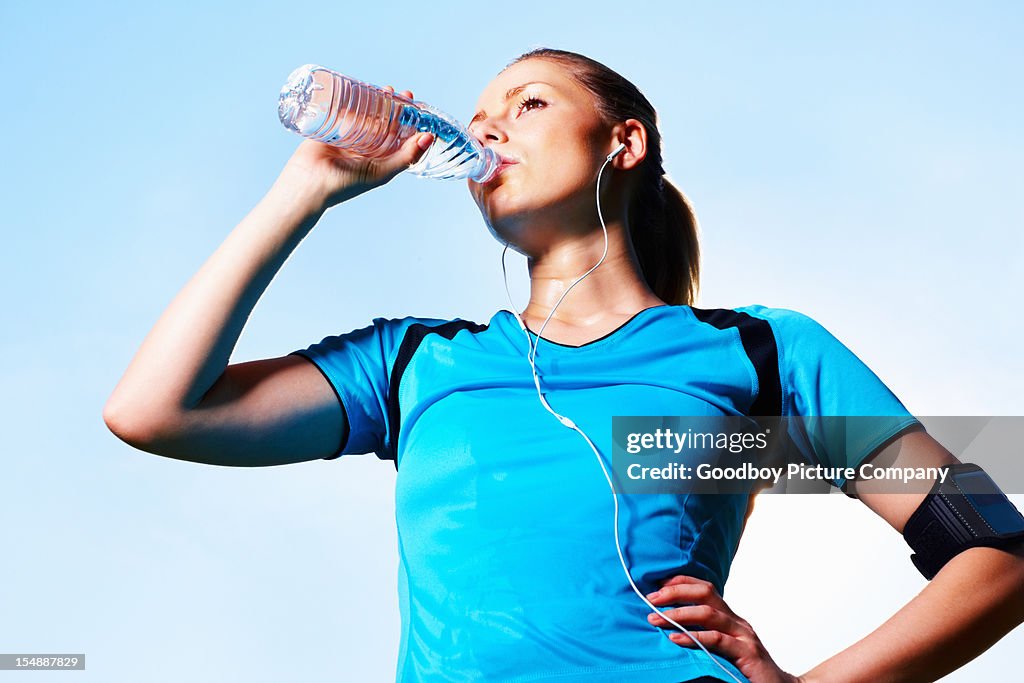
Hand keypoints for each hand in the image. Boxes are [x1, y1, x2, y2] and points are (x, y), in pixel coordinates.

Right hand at [279, 86, 433, 208]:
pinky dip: (353, 100)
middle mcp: (366, 148)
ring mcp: (349, 137)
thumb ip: (405, 157)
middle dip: (393, 107)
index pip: (399, 136)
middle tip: (400, 93)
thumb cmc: (345, 184)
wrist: (308, 183)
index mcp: (380, 159)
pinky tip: (361, 89)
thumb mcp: (381, 172)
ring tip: (384, 89)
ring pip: (366, 114)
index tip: (416, 106)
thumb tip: (429, 137)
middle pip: (384, 122)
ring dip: (376, 101)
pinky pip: (345, 111)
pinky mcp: (331, 127)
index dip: (409, 122)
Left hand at [646, 575, 802, 682]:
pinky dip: (694, 637)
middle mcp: (737, 622)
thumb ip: (705, 634)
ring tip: (655, 619)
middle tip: (650, 600)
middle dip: (675, 592)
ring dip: (678, 614)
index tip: (657, 587)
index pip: (705, 588)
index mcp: (730, 618)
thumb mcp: (724, 648)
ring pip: (709, 614)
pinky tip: (676, 638)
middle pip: (705, 593)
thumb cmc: (747, 671)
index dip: (680, 582)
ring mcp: (744, 636)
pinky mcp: (748, 654)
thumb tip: (670, 626)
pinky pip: (718, 640)